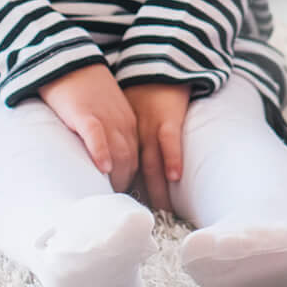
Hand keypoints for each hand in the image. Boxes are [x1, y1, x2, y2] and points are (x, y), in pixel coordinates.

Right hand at [38, 62, 137, 191]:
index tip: (123, 198)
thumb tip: (107, 167)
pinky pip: (97, 136)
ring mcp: (105, 118)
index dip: (131, 181)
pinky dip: (101, 152)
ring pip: (118, 152)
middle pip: (131, 161)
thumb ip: (110, 135)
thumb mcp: (107, 113)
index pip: (137, 159)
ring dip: (117, 176)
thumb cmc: (86, 91)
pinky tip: (102, 168)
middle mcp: (122, 123)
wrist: (70, 62)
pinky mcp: (85, 113)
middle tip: (114, 204)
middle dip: (126, 185)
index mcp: (128, 124)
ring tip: (109, 197)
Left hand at [123, 81, 190, 215]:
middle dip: (139, 196)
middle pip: (136, 170)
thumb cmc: (141, 92)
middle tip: (141, 221)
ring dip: (157, 187)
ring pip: (153, 161)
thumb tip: (112, 165)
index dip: (121, 189)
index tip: (121, 212)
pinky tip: (174, 177)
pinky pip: (170, 140)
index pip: (120, 168)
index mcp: (124, 137)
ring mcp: (152, 127)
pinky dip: (172, 158)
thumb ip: (119, 137)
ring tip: (162, 211)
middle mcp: (136, 135)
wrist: (157, 64)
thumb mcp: (123, 114)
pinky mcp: (168, 117)